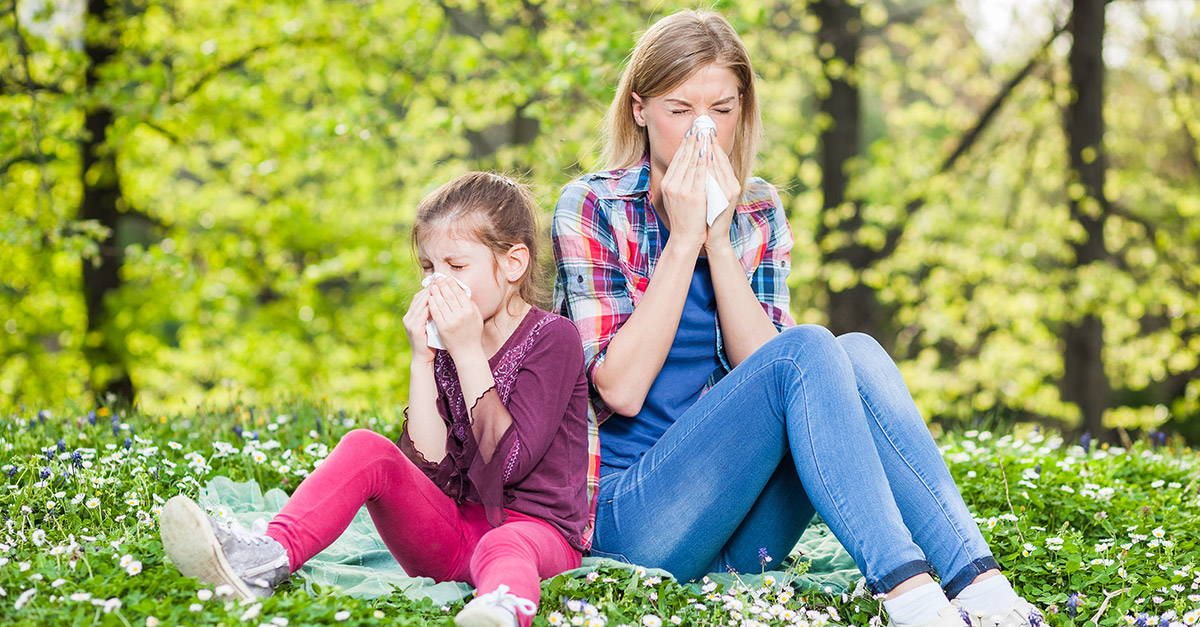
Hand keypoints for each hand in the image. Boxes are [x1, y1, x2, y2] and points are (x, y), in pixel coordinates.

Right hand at [402, 288, 435, 365]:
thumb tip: (445, 299)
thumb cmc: (430, 340)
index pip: (420, 296)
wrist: (423, 357)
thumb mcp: (431, 323)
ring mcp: (410, 322)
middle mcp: (408, 316)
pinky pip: (422, 314)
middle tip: (442, 281)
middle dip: (431, 288)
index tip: (442, 281)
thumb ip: (434, 312)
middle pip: (420, 297)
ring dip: (431, 295)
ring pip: (420, 303)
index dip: (430, 288)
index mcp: (412, 314)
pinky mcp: (414, 328)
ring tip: (442, 289)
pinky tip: (439, 302)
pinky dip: (430, 307)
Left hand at [426, 277, 484, 360]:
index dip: (453, 284)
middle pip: (449, 296)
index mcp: (470, 311)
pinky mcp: (442, 327)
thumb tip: (464, 292)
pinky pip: (435, 313)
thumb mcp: (477, 318)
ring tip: (432, 286)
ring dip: (436, 292)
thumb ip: (471, 305)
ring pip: (441, 303)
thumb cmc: (473, 334)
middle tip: (438, 278)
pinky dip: (432, 304)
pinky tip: (429, 298)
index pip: (460, 293)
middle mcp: (461, 315)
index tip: (448, 278)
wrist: (467, 351)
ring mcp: (451, 321)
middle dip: (443, 285)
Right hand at [659, 128, 709, 250]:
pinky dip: (704, 161)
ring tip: (706, 133)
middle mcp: (672, 184)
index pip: (677, 158)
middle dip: (693, 140)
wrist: (685, 239)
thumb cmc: (683, 219)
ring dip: (700, 146)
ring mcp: (682, 190)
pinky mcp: (694, 196)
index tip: (692, 131)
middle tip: (700, 125)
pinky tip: (709, 152)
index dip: (685, 143)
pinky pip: (700, 174)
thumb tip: (686, 165)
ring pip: (692, 162)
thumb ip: (679, 182)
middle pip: (684, 157)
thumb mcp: (675, 198)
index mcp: (667, 183)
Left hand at [705, 134, 739, 252]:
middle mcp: (732, 184)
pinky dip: (711, 165)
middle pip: (721, 158)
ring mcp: (731, 190)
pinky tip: (704, 154)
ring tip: (702, 135)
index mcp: (730, 182)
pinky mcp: (728, 197)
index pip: (720, 158)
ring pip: (720, 165)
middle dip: (711, 142)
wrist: (714, 237)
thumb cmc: (710, 216)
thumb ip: (709, 179)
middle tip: (702, 126)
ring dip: (711, 149)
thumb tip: (701, 162)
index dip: (713, 143)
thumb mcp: (711, 194)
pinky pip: (717, 176)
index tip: (704, 129)